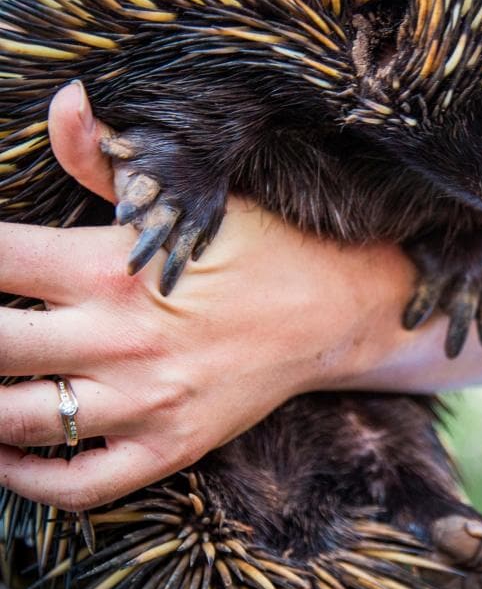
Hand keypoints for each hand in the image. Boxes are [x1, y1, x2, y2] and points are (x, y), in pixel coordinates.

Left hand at [0, 83, 481, 511]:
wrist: (341, 309)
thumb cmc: (265, 245)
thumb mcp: (194, 195)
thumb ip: (111, 161)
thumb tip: (64, 103)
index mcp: (116, 266)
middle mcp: (122, 339)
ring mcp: (146, 403)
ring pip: (21, 422)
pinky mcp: (171, 447)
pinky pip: (82, 485)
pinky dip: (28, 480)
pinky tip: (5, 455)